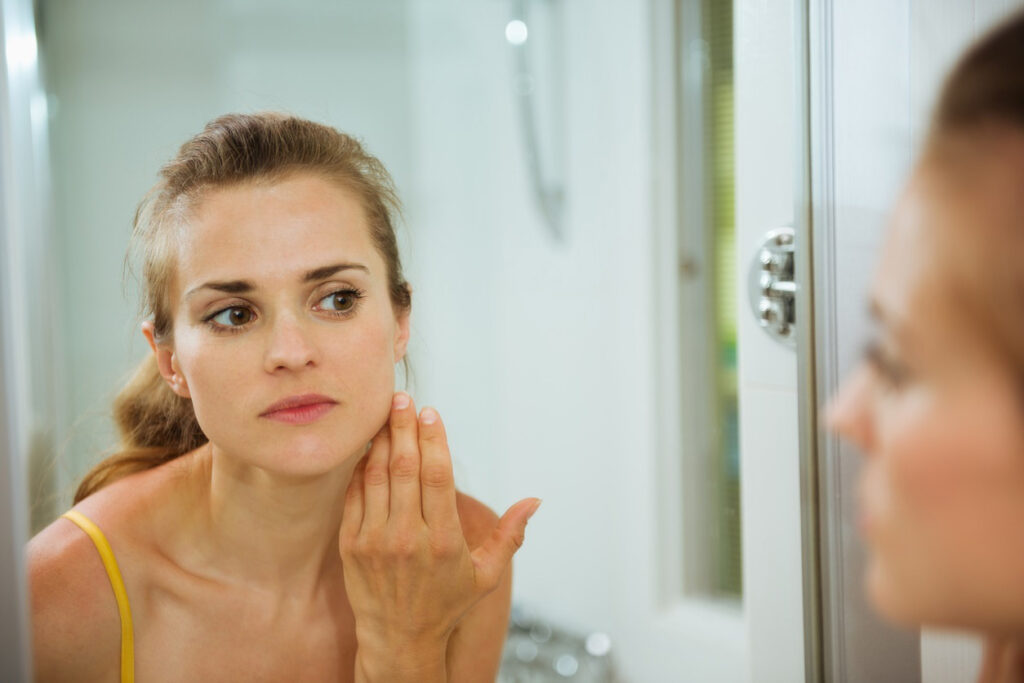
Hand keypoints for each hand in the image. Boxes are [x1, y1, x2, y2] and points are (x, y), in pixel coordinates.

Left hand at [339, 392, 540, 680]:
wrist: (398, 640)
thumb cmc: (446, 604)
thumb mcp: (486, 574)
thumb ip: (509, 535)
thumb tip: (535, 501)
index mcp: (444, 541)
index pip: (437, 476)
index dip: (434, 439)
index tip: (431, 412)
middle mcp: (407, 538)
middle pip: (405, 468)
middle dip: (404, 427)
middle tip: (402, 398)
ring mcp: (375, 541)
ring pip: (376, 476)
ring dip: (381, 441)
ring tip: (386, 414)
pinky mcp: (351, 545)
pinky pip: (355, 495)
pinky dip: (362, 467)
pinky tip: (370, 448)